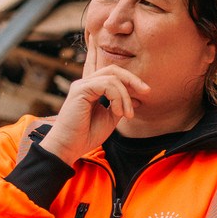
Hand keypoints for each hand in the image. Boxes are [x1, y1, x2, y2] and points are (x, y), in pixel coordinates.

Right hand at [38, 32, 151, 163]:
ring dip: (125, 96)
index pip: (113, 75)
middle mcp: (86, 83)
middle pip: (114, 70)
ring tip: (127, 115)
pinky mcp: (80, 89)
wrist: (70, 147)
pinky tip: (118, 112)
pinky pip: (106, 85)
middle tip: (147, 91)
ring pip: (112, 78)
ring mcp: (82, 85)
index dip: (131, 81)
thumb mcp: (110, 118)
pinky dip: (117, 98)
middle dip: (133, 79)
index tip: (144, 94)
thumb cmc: (87, 135)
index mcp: (92, 89)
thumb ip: (120, 105)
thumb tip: (136, 98)